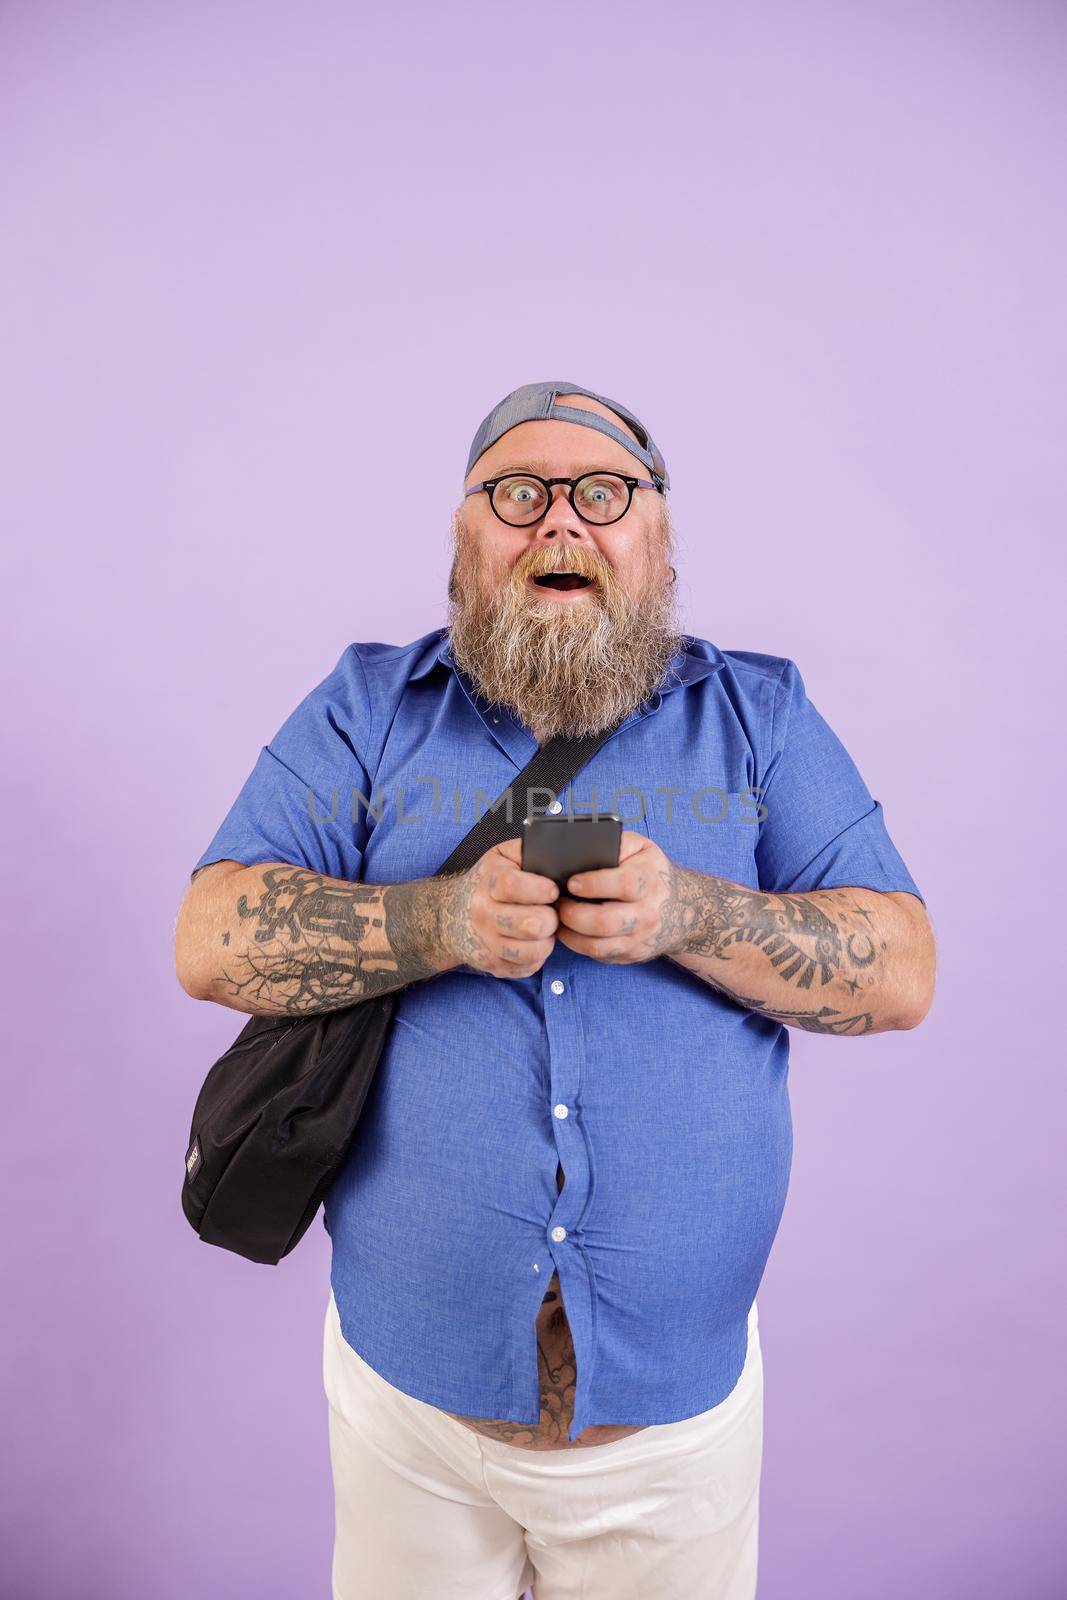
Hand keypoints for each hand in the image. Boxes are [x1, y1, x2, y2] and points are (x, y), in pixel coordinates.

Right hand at [439, 838, 559, 978]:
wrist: (449, 917)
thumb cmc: (484, 884)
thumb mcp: (499, 857)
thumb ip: (524, 849)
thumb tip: (552, 851)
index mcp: (487, 884)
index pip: (514, 886)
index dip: (541, 889)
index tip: (552, 890)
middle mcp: (483, 915)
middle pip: (531, 924)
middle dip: (551, 917)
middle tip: (549, 911)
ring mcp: (487, 944)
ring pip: (533, 951)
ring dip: (547, 940)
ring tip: (543, 929)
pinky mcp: (493, 965)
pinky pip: (528, 967)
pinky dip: (537, 956)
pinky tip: (532, 942)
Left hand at [555, 831, 681, 964]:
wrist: (681, 909)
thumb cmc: (650, 872)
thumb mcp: (641, 849)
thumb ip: (616, 844)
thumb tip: (583, 848)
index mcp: (650, 881)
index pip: (623, 885)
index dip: (594, 884)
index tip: (572, 882)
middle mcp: (647, 914)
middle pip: (605, 922)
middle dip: (573, 914)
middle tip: (558, 902)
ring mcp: (639, 938)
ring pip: (598, 945)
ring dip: (569, 933)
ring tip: (558, 917)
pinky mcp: (630, 954)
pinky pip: (598, 954)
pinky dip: (576, 944)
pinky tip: (568, 930)